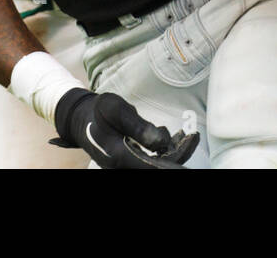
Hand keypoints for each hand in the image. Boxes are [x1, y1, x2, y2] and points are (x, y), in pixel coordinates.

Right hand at [50, 88, 198, 168]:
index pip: (152, 166)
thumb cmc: (99, 111)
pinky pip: (154, 161)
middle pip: (159, 167)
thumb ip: (139, 126)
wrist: (83, 119)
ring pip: (158, 164)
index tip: (189, 149)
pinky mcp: (132, 162)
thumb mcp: (115, 110)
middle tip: (194, 135)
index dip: (174, 163)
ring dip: (175, 152)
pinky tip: (175, 138)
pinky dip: (167, 151)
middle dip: (179, 153)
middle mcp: (123, 166)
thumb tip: (161, 142)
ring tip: (187, 134)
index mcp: (118, 156)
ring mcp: (127, 166)